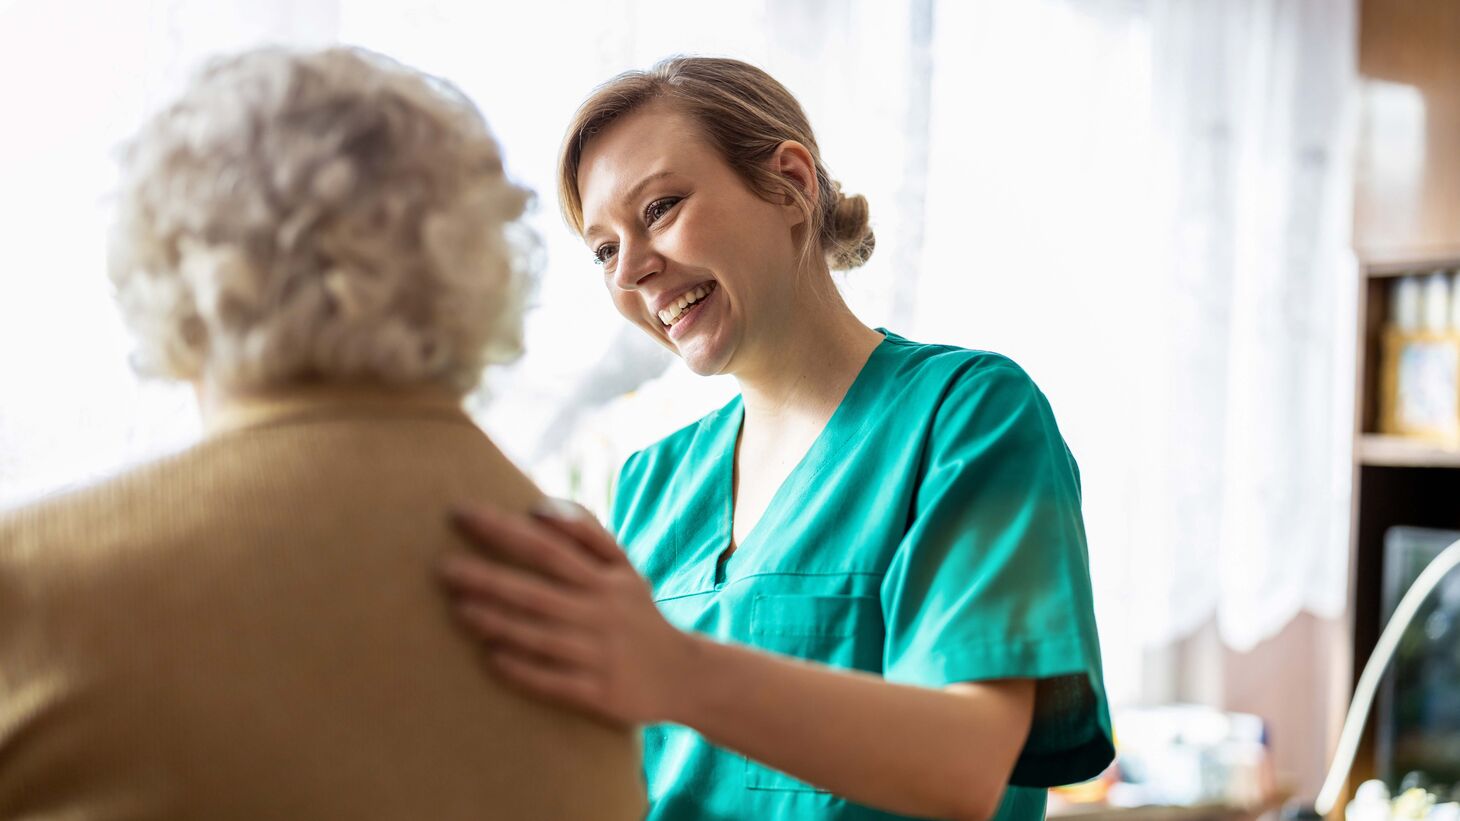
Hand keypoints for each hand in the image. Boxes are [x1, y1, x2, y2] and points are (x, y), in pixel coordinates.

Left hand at [438, 500, 695, 727]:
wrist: (684, 675)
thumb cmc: (638, 614)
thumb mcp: (624, 569)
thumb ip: (587, 533)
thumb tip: (539, 508)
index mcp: (604, 580)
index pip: (548, 547)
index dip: (504, 530)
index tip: (461, 514)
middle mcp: (601, 614)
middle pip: (537, 592)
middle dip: (489, 578)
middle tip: (442, 569)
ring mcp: (600, 655)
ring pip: (541, 636)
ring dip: (498, 623)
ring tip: (458, 610)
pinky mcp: (600, 693)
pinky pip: (555, 682)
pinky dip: (524, 670)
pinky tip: (491, 659)